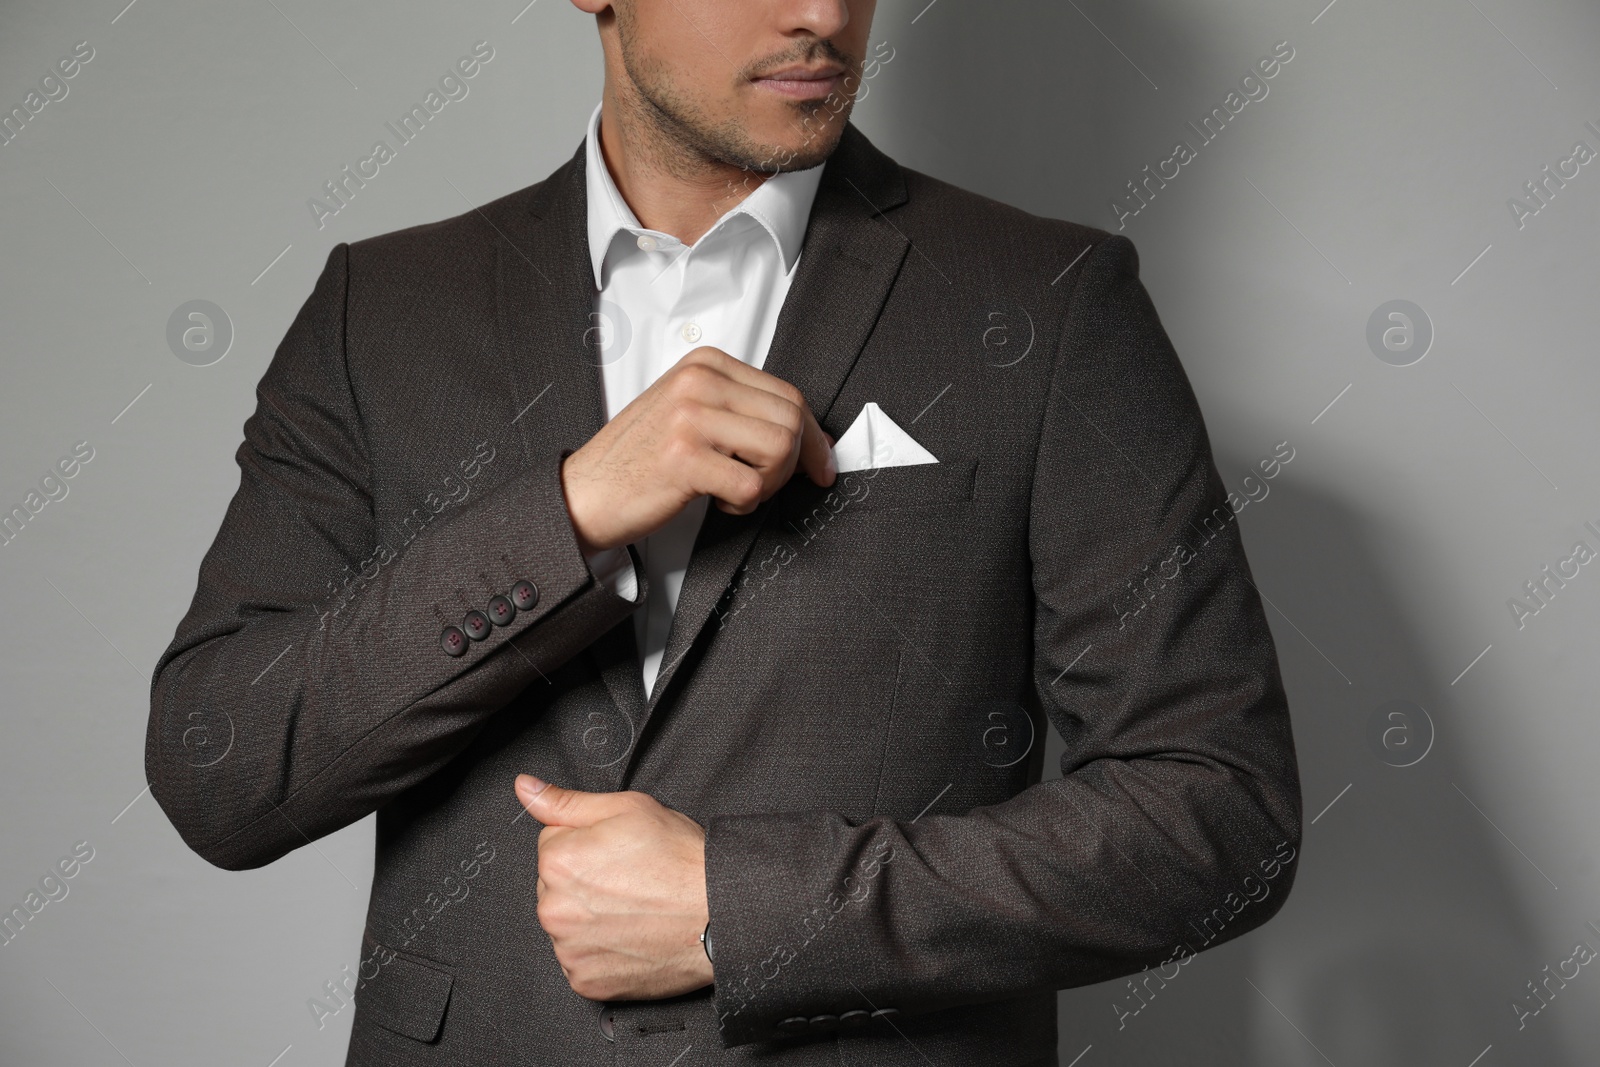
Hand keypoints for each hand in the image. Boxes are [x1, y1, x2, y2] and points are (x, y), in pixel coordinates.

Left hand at [515, 774, 714, 1000]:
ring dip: (590, 917)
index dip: (588, 842)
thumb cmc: (680, 860)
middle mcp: (554, 909)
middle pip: (556, 886)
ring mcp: (569, 950)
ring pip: (568, 923)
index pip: (553, 844)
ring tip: (634, 909)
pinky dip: (601, 951)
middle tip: (629, 880)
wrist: (719, 912)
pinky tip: (631, 935)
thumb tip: (525, 787)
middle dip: (584, 880)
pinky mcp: (586, 981)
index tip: (618, 852)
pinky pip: (581, 959)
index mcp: (558, 861)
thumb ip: (566, 801)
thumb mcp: (626, 808)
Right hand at [561, 346, 835, 552]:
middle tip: (768, 483)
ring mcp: (691, 417)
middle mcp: (699, 382)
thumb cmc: (640, 458)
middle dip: (795, 462)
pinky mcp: (685, 458)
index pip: (788, 393)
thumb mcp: (690, 411)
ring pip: (780, 450)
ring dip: (769, 483)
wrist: (586, 491)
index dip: (812, 436)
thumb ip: (741, 410)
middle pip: (791, 420)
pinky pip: (752, 487)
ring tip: (738, 489)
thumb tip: (811, 436)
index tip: (820, 463)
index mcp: (706, 364)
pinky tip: (718, 501)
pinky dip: (745, 505)